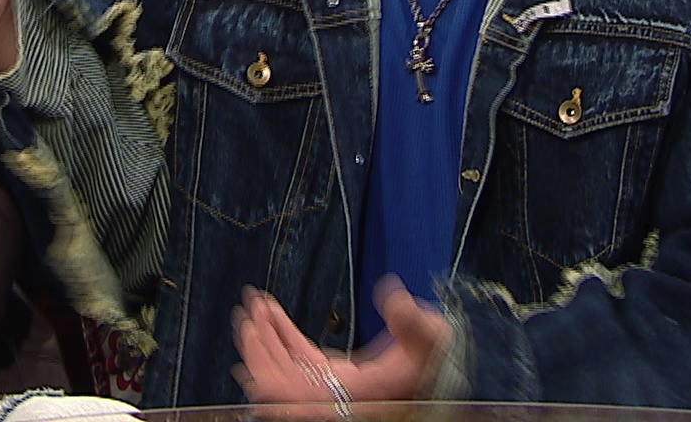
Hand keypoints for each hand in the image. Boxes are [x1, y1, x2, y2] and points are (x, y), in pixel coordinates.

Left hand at [233, 279, 450, 405]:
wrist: (443, 377)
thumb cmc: (438, 367)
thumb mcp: (431, 341)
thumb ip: (412, 322)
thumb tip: (392, 295)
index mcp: (353, 394)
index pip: (299, 395)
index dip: (270, 377)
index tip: (250, 353)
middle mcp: (338, 395)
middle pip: (285, 381)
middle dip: (261, 350)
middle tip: (246, 318)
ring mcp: (335, 386)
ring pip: (288, 369)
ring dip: (268, 340)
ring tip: (254, 311)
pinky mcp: (337, 376)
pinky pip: (301, 358)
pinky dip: (284, 336)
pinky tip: (272, 314)